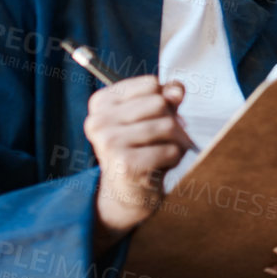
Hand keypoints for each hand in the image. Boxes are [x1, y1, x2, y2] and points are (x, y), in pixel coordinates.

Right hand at [84, 76, 192, 244]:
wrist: (129, 193)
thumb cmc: (142, 148)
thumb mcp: (151, 116)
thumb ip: (166, 96)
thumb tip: (176, 91)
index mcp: (101, 103)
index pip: (151, 84)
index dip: (163, 101)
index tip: (153, 119)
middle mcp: (99, 121)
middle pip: (160, 103)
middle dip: (172, 123)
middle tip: (161, 140)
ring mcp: (110, 142)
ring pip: (168, 126)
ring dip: (175, 142)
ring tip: (161, 154)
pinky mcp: (126, 163)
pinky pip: (170, 150)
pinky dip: (174, 159)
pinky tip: (160, 166)